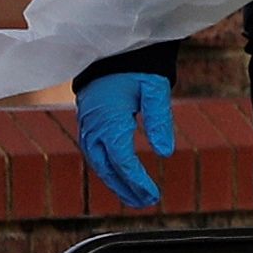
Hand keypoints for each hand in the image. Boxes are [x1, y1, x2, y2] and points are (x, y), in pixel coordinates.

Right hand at [76, 71, 174, 211]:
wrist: (112, 49)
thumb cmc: (137, 68)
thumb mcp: (154, 89)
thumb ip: (159, 120)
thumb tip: (166, 153)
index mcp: (109, 120)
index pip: (122, 160)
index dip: (137, 180)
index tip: (153, 194)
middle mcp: (93, 127)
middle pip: (108, 168)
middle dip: (126, 188)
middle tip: (147, 203)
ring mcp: (87, 127)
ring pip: (99, 164)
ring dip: (116, 183)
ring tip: (136, 199)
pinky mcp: (88, 125)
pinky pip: (95, 155)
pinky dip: (108, 170)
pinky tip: (122, 180)